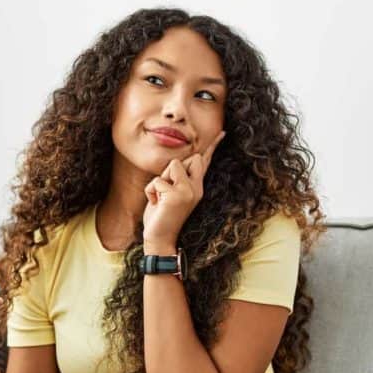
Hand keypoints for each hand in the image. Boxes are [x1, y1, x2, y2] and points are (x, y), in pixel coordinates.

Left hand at [142, 130, 225, 245]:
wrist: (160, 239)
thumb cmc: (161, 217)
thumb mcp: (170, 195)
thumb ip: (176, 180)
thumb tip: (177, 164)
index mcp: (197, 188)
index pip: (204, 162)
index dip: (212, 146)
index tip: (221, 133)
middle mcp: (197, 188)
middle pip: (189, 158)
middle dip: (172, 170)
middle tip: (166, 193)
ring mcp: (188, 192)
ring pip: (172, 166)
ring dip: (160, 180)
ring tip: (160, 199)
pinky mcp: (177, 195)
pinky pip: (157, 181)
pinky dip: (150, 192)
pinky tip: (156, 205)